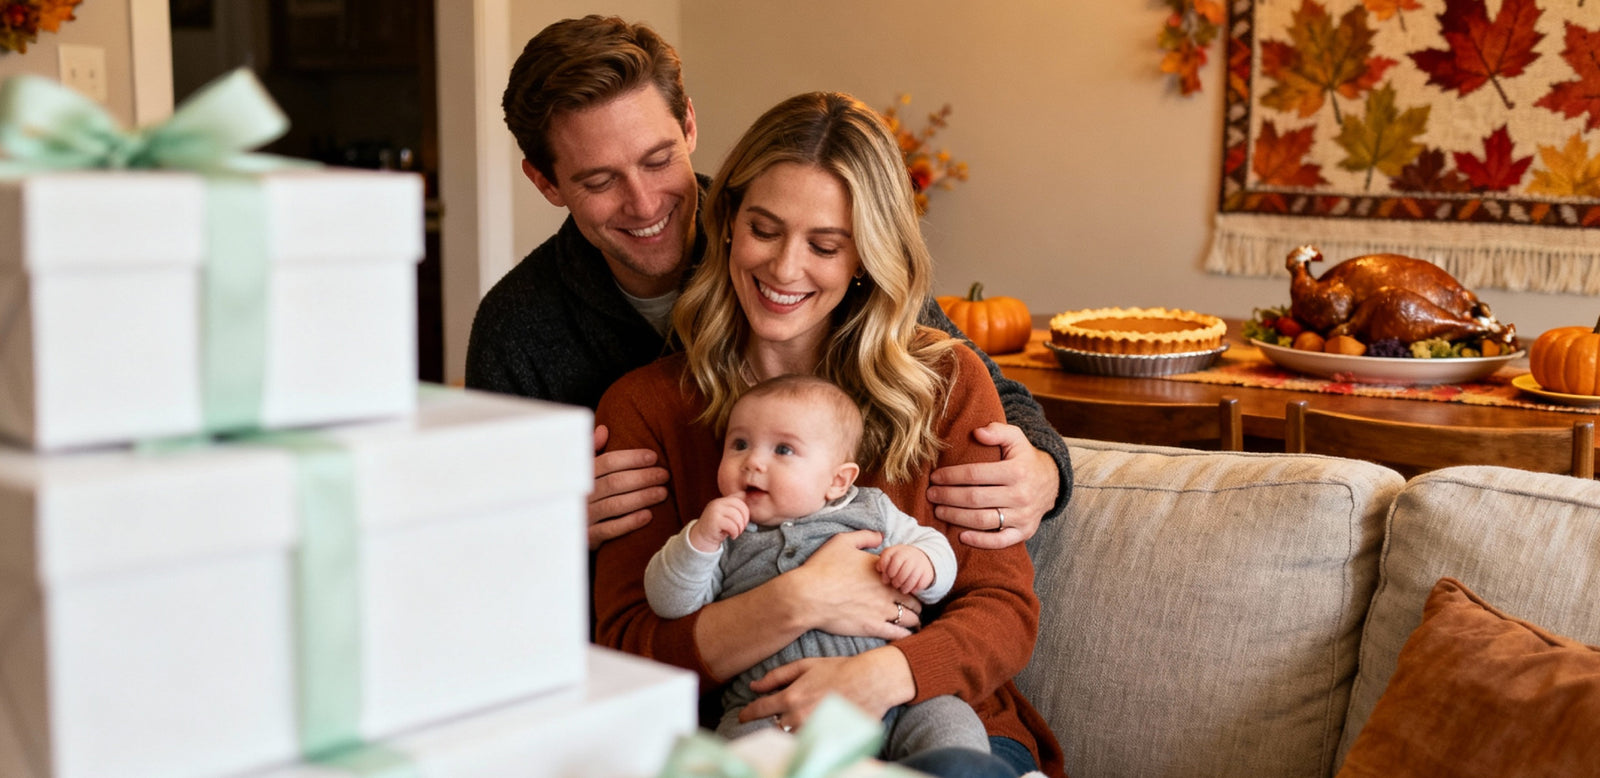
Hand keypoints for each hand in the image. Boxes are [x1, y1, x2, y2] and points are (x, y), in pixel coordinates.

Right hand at [587, 424, 669, 549]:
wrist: (561, 529)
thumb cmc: (581, 494)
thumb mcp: (582, 471)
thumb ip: (592, 450)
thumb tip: (603, 429)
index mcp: (580, 475)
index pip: (607, 462)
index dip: (632, 458)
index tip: (653, 457)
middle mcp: (580, 495)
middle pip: (614, 482)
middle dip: (643, 477)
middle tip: (664, 475)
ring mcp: (583, 516)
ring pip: (615, 505)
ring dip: (641, 497)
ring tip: (662, 492)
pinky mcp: (587, 537)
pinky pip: (609, 530)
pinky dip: (629, 522)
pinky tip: (648, 515)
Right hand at [690, 495, 748, 551]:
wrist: (702, 537)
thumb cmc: (717, 527)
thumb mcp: (726, 514)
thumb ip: (733, 505)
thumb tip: (744, 493)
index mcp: (721, 501)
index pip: (740, 502)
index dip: (746, 513)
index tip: (743, 523)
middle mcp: (718, 503)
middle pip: (740, 508)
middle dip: (744, 521)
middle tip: (741, 529)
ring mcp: (715, 511)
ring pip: (737, 517)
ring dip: (740, 528)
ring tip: (736, 533)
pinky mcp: (714, 520)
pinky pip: (732, 526)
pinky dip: (735, 533)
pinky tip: (732, 536)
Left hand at [738, 648, 914, 728]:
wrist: (872, 681)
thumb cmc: (840, 670)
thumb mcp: (806, 666)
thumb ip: (778, 676)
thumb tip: (754, 686)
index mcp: (790, 697)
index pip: (759, 710)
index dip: (747, 714)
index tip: (741, 717)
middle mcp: (798, 717)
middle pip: (775, 726)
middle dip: (776, 720)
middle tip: (784, 713)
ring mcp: (813, 729)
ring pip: (792, 735)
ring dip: (792, 728)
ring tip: (802, 718)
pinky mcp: (828, 738)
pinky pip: (810, 741)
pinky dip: (808, 735)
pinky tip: (815, 726)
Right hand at [789, 531, 921, 638]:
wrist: (808, 596)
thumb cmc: (822, 568)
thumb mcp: (841, 541)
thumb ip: (864, 536)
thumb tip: (880, 535)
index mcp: (882, 570)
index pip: (908, 577)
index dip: (910, 582)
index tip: (908, 586)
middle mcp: (886, 590)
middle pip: (914, 600)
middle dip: (916, 604)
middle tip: (914, 608)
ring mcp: (881, 610)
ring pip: (910, 618)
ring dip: (913, 620)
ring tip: (913, 623)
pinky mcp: (873, 627)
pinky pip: (899, 633)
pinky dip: (906, 634)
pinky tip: (905, 635)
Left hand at [876, 545, 933, 594]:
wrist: (922, 557)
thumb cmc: (901, 560)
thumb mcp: (891, 556)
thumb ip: (883, 562)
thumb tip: (879, 569)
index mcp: (898, 550)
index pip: (888, 557)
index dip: (885, 569)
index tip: (885, 577)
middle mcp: (910, 555)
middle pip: (900, 570)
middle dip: (896, 580)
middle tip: (894, 584)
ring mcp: (920, 563)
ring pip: (911, 578)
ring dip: (905, 586)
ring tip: (902, 589)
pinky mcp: (927, 573)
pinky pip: (920, 583)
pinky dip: (915, 588)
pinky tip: (911, 589)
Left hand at [927, 422, 1058, 548]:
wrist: (1051, 483)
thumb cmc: (1025, 459)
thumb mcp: (1016, 438)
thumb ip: (997, 431)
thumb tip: (977, 432)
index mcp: (1016, 471)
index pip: (975, 474)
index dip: (951, 476)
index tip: (935, 477)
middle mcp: (1021, 495)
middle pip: (975, 499)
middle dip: (948, 497)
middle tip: (931, 494)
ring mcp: (1023, 516)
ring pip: (983, 520)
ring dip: (956, 517)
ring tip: (939, 510)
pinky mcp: (1024, 532)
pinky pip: (1000, 541)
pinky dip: (980, 541)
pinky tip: (961, 535)